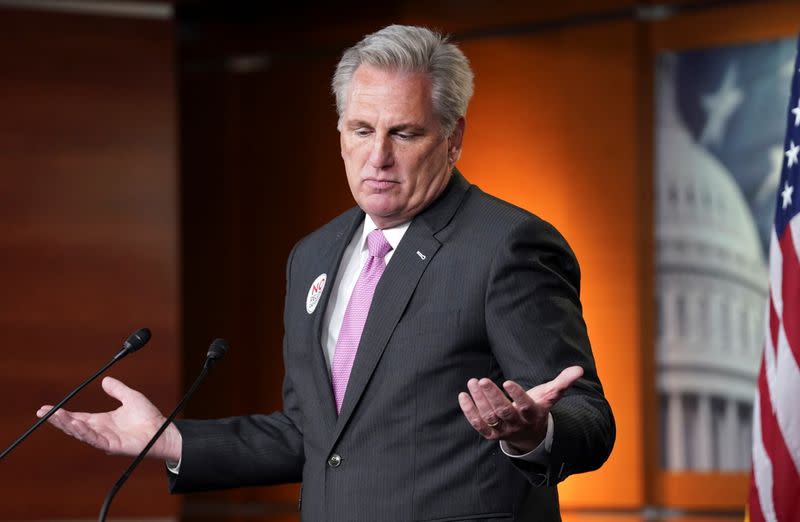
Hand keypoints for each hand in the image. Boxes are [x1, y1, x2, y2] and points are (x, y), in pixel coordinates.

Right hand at [36, 376, 181, 461]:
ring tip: (56, 416)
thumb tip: (105, 379)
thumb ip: (117, 389)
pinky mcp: (113, 445)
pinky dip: (84, 432)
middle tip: (43, 412)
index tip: (46, 408)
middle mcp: (100, 430)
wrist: (163, 430)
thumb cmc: (148, 417)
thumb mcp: (131, 397)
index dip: (62, 413)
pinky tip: (76, 424)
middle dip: (58, 419)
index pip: (77, 416)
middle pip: (74, 425)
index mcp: (102, 421)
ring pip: (81, 432)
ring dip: (67, 425)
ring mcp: (105, 439)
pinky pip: (95, 439)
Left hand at [458, 366, 583, 452]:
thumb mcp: (550, 395)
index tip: (507, 381)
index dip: (516, 394)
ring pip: (489, 417)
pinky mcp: (491, 434)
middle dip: (492, 396)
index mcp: (532, 414)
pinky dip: (469, 412)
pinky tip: (463, 395)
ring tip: (473, 382)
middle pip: (504, 412)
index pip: (525, 405)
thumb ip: (563, 382)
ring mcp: (503, 430)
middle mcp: (517, 424)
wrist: (530, 434)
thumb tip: (579, 369)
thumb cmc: (538, 408)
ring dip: (479, 400)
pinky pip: (478, 425)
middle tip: (483, 380)